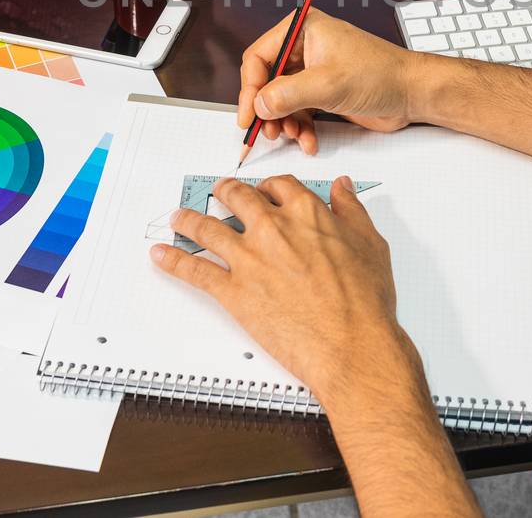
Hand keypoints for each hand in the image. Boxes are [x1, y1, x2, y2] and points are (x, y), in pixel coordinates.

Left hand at [150, 174, 422, 410]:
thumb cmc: (366, 301)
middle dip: (224, 192)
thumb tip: (342, 186)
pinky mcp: (233, 291)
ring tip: (178, 217)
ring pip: (207, 228)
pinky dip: (172, 261)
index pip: (277, 187)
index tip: (263, 190)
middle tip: (218, 192)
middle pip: (237, 197)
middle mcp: (272, 228)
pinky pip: (194, 271)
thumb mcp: (370, 244)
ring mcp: (249, 259)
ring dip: (188, 219)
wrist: (352, 345)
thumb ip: (352, 210)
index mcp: (306, 213)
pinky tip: (160, 254)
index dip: (267, 187)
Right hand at [237, 9, 428, 153]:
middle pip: (267, 80)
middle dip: (267, 109)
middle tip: (268, 132)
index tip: (247, 116)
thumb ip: (287, 95)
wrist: (412, 93)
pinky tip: (309, 141)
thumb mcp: (328, 85)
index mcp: (303, 29)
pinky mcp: (323, 90)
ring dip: (284, 122)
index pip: (259, 57)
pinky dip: (300, 127)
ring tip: (293, 136)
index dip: (250, 88)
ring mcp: (314, 70)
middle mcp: (305, 46)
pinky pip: (299, 110)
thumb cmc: (381, 74)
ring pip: (281, 99)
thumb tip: (258, 105)